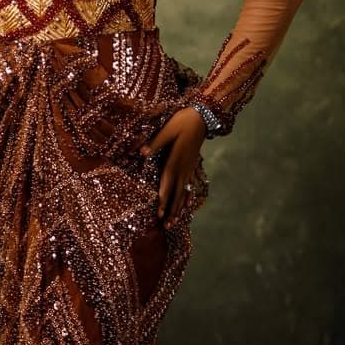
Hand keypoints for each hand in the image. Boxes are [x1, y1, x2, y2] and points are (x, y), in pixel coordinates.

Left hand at [140, 107, 206, 229]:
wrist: (202, 117)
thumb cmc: (181, 122)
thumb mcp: (167, 130)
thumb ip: (154, 143)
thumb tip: (141, 152)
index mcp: (174, 161)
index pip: (167, 185)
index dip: (163, 200)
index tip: (159, 214)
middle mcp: (183, 169)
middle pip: (176, 194)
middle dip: (171, 211)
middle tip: (166, 227)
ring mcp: (189, 169)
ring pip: (184, 193)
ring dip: (179, 208)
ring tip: (174, 223)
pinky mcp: (192, 166)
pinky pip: (190, 186)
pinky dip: (188, 197)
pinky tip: (188, 206)